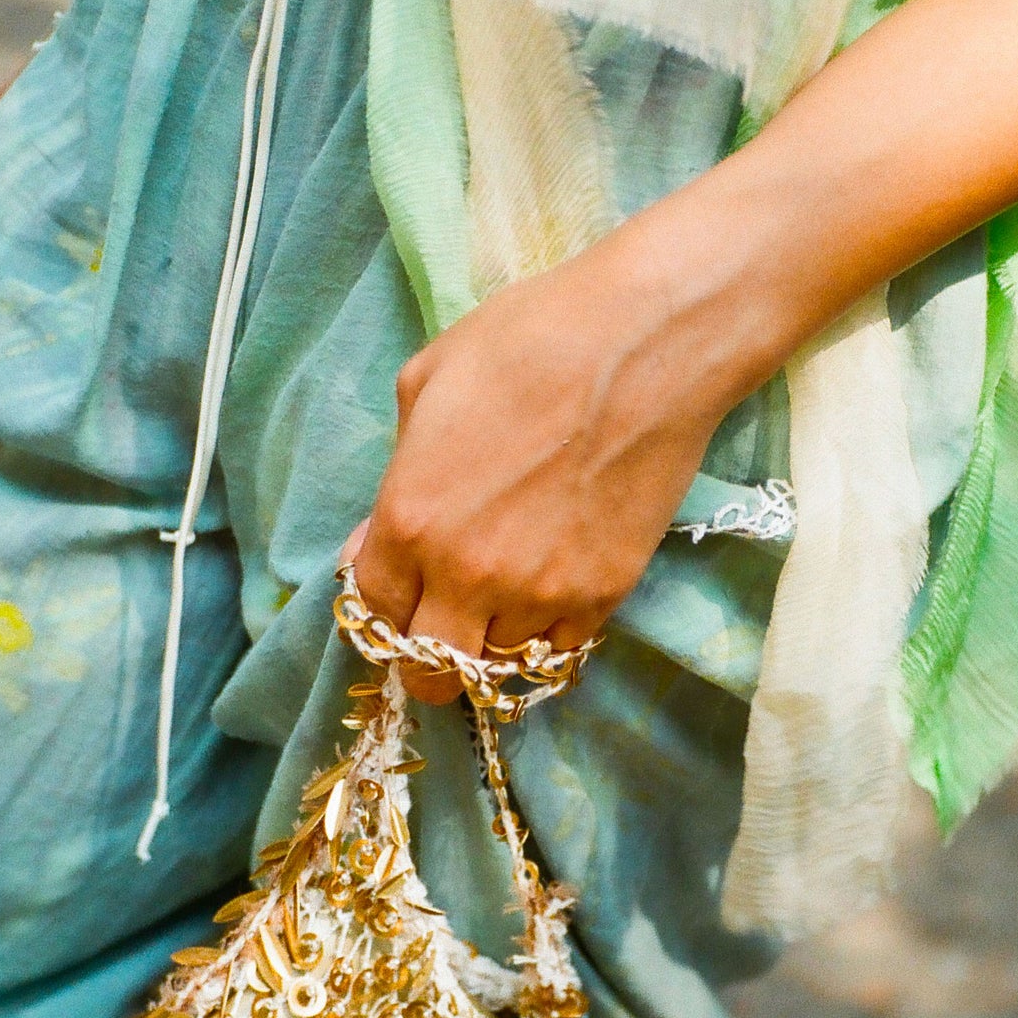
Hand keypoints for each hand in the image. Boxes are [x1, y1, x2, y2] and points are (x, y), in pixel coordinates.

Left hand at [347, 224, 741, 703]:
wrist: (644, 342)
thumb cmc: (527, 341)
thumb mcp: (425, 384)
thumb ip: (395, 473)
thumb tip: (379, 537)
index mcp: (410, 519)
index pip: (373, 609)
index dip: (380, 603)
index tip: (398, 589)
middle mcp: (467, 574)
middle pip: (429, 675)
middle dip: (425, 660)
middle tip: (441, 625)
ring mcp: (540, 593)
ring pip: (497, 666)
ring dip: (492, 640)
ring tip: (505, 598)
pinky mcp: (604, 595)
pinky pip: (560, 649)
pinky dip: (548, 632)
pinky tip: (551, 590)